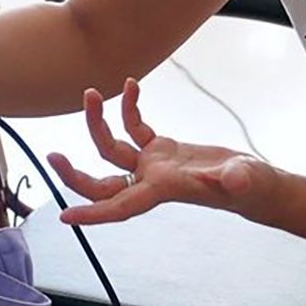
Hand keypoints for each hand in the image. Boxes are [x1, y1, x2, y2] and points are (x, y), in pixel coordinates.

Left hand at [46, 80, 261, 226]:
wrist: (254, 182)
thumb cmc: (250, 186)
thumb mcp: (245, 180)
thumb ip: (237, 178)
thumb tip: (234, 178)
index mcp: (163, 189)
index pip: (120, 207)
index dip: (92, 214)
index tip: (65, 218)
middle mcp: (151, 180)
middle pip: (102, 184)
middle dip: (75, 175)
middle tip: (52, 158)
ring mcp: (154, 165)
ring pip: (111, 150)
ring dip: (98, 124)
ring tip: (90, 95)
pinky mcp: (162, 150)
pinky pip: (134, 129)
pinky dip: (128, 108)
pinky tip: (130, 86)